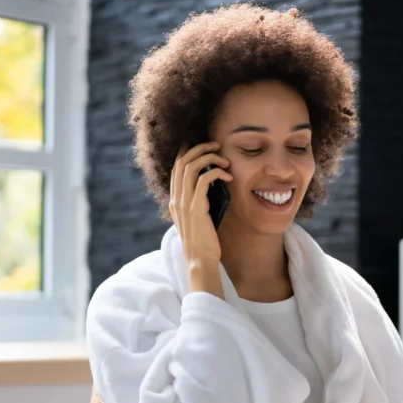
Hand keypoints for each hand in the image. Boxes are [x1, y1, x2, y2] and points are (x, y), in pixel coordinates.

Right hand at [168, 142, 231, 266]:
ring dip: (209, 157)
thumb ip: (200, 199)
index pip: (176, 167)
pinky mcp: (196, 208)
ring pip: (191, 167)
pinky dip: (216, 172)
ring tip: (224, 158)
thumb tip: (212, 182)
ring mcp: (184, 202)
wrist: (200, 259)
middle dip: (199, 148)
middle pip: (182, 161)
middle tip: (216, 145)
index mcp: (175, 200)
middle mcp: (176, 198)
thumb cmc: (204, 239)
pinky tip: (228, 175)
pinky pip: (204, 180)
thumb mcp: (199, 216)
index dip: (186, 151)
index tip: (200, 143)